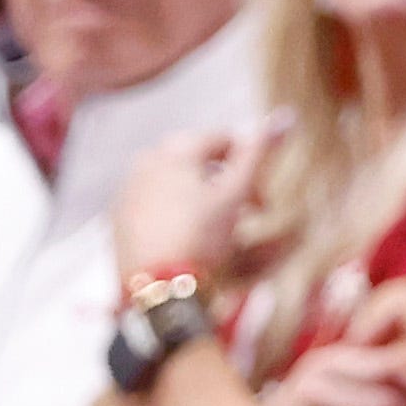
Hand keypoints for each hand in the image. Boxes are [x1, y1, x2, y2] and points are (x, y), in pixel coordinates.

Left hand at [105, 120, 257, 288]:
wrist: (157, 289)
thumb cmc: (200, 238)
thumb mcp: (235, 194)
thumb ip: (259, 153)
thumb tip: (286, 116)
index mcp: (175, 149)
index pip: (223, 141)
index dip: (250, 167)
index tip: (263, 201)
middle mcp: (146, 161)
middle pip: (197, 163)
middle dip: (225, 185)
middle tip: (245, 217)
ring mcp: (128, 190)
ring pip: (175, 184)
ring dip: (201, 200)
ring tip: (217, 231)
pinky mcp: (119, 218)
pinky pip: (154, 206)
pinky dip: (174, 215)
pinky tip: (187, 241)